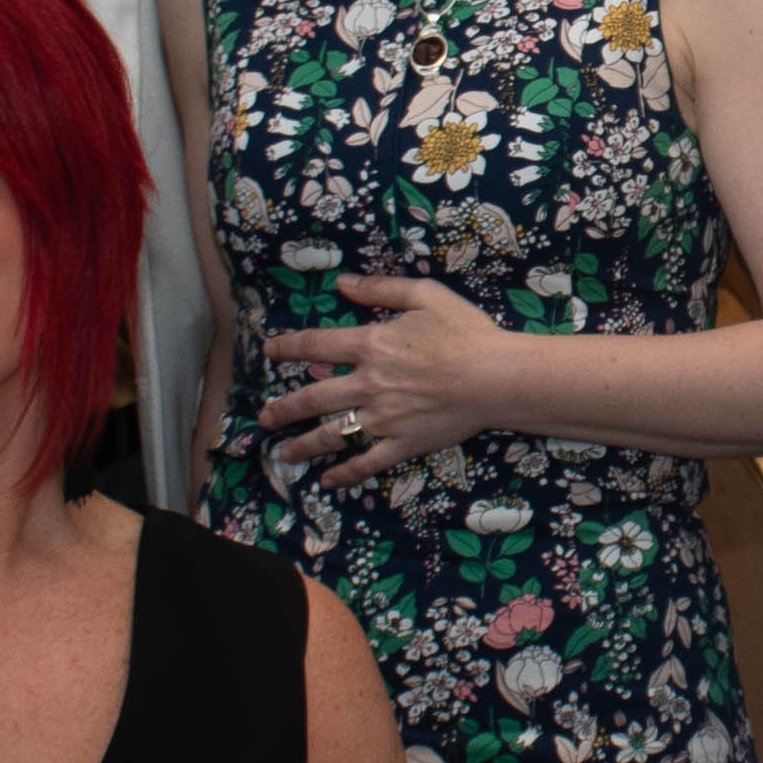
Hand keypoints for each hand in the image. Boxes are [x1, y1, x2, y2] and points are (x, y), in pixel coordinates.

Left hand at [268, 271, 507, 488]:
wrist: (497, 378)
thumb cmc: (466, 333)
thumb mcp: (425, 296)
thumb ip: (381, 287)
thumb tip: (343, 283)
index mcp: (371, 345)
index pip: (316, 346)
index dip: (288, 347)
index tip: (269, 351)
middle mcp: (368, 384)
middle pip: (313, 398)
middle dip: (283, 409)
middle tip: (264, 417)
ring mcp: (383, 418)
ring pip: (332, 434)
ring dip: (302, 445)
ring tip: (283, 453)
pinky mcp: (402, 443)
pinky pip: (367, 462)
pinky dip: (345, 474)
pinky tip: (329, 480)